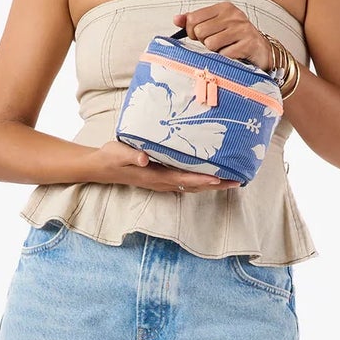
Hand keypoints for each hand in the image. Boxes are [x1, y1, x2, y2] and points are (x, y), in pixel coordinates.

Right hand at [88, 140, 239, 192]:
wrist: (102, 167)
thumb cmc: (111, 157)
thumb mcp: (118, 153)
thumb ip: (131, 155)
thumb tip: (145, 159)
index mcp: (155, 177)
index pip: (182, 179)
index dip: (201, 179)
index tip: (218, 178)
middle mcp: (163, 182)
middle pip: (194, 186)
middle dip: (216, 185)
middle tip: (238, 180)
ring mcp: (164, 182)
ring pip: (193, 186)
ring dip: (213, 184)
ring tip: (233, 180)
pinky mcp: (163, 178)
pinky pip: (187, 181)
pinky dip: (203, 180)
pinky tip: (213, 174)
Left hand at [173, 1, 273, 69]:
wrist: (262, 50)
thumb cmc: (236, 38)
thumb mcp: (216, 25)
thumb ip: (195, 21)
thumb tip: (176, 19)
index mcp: (224, 7)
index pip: (193, 19)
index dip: (192, 32)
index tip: (201, 36)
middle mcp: (233, 15)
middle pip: (200, 32)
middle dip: (204, 42)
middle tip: (216, 44)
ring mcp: (242, 29)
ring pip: (210, 44)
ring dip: (215, 52)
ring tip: (226, 48)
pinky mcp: (248, 44)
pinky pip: (224, 55)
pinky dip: (226, 59)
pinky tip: (233, 55)